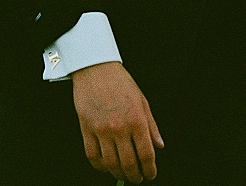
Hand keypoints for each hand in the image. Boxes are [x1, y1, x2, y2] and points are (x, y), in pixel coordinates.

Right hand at [72, 62, 163, 182]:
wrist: (97, 69)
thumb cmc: (121, 83)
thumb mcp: (142, 101)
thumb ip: (151, 125)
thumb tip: (159, 145)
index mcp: (137, 119)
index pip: (146, 153)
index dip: (150, 168)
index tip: (150, 174)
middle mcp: (120, 127)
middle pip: (129, 163)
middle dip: (135, 175)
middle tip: (137, 178)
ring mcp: (102, 130)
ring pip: (111, 164)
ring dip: (118, 174)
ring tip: (123, 174)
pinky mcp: (86, 130)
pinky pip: (93, 157)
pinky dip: (100, 167)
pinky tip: (106, 166)